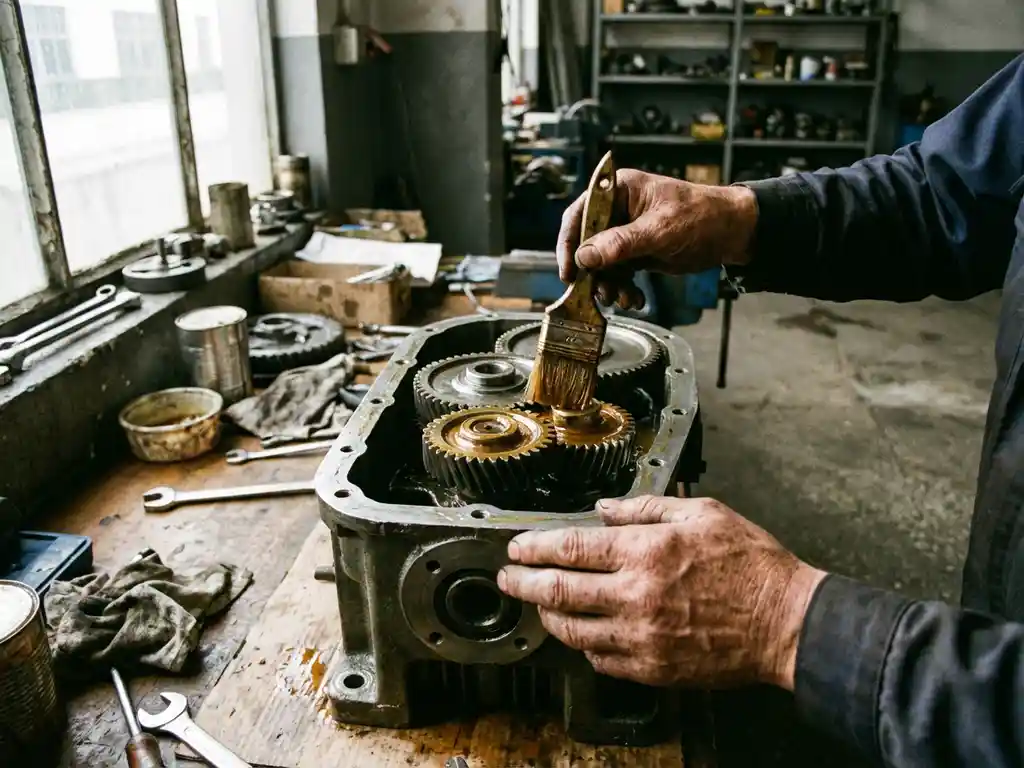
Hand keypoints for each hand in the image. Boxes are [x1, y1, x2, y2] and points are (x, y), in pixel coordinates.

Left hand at [497, 495, 826, 689]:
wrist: (788, 623)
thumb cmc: (751, 565)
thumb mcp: (702, 513)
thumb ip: (645, 508)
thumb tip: (604, 508)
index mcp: (646, 552)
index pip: (569, 548)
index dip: (533, 548)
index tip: (517, 548)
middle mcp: (636, 596)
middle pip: (557, 591)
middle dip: (522, 584)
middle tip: (507, 578)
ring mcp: (642, 638)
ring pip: (571, 630)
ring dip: (547, 616)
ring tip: (539, 604)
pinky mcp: (652, 669)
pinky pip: (600, 660)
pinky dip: (582, 644)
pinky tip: (581, 631)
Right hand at [557, 170, 757, 308]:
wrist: (732, 233)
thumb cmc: (702, 216)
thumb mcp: (660, 230)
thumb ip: (621, 243)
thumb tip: (585, 256)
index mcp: (619, 191)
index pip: (580, 213)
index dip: (569, 243)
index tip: (570, 271)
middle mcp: (617, 210)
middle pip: (587, 243)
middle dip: (592, 272)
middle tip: (598, 293)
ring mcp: (626, 233)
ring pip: (601, 263)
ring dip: (608, 285)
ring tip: (621, 298)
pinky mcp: (636, 252)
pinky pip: (618, 273)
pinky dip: (623, 288)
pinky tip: (634, 298)